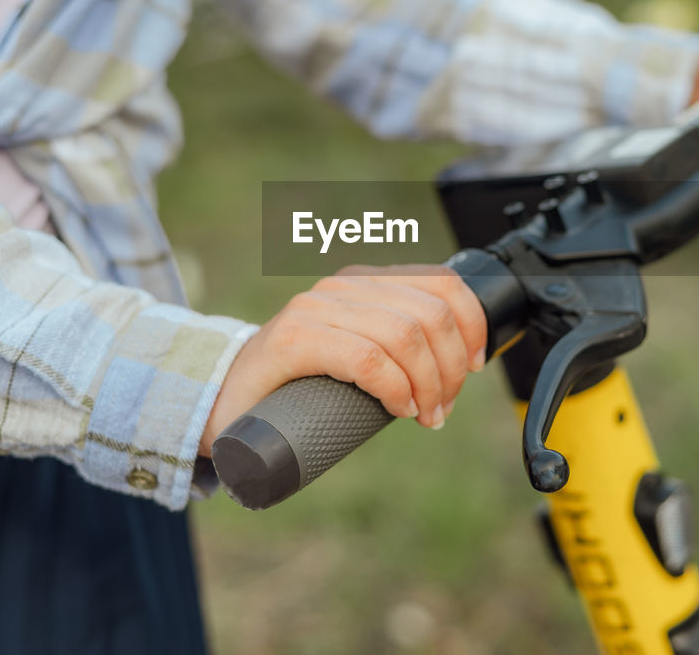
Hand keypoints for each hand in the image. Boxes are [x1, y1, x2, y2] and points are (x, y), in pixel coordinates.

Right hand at [200, 265, 487, 455]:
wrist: (223, 403)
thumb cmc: (296, 388)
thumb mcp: (358, 357)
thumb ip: (396, 349)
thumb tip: (456, 369)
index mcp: (365, 285)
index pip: (441, 284)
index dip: (471, 325)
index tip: (475, 366)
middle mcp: (343, 288)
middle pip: (430, 315)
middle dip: (451, 369)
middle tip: (442, 407)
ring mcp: (316, 310)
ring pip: (404, 336)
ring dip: (429, 385)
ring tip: (424, 415)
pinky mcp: (295, 340)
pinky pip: (366, 357)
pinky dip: (394, 387)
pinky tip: (399, 408)